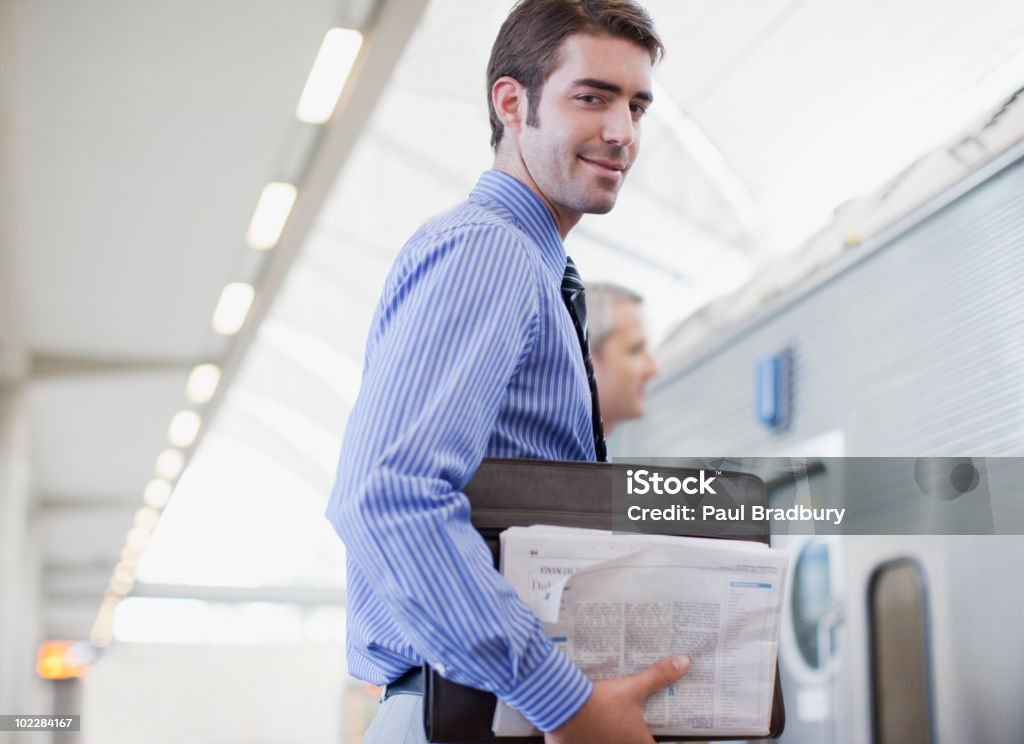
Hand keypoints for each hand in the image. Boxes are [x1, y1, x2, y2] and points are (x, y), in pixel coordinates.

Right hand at [544, 655, 690, 743]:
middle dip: (629, 736)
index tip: (649, 731)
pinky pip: (587, 743)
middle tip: (624, 723)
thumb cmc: (600, 700)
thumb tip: (683, 663)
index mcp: (637, 742)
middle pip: (631, 743)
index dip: (652, 737)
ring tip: (604, 724)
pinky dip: (588, 737)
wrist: (564, 704)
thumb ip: (659, 677)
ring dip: (608, 736)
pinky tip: (584, 728)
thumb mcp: (632, 688)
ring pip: (608, 743)